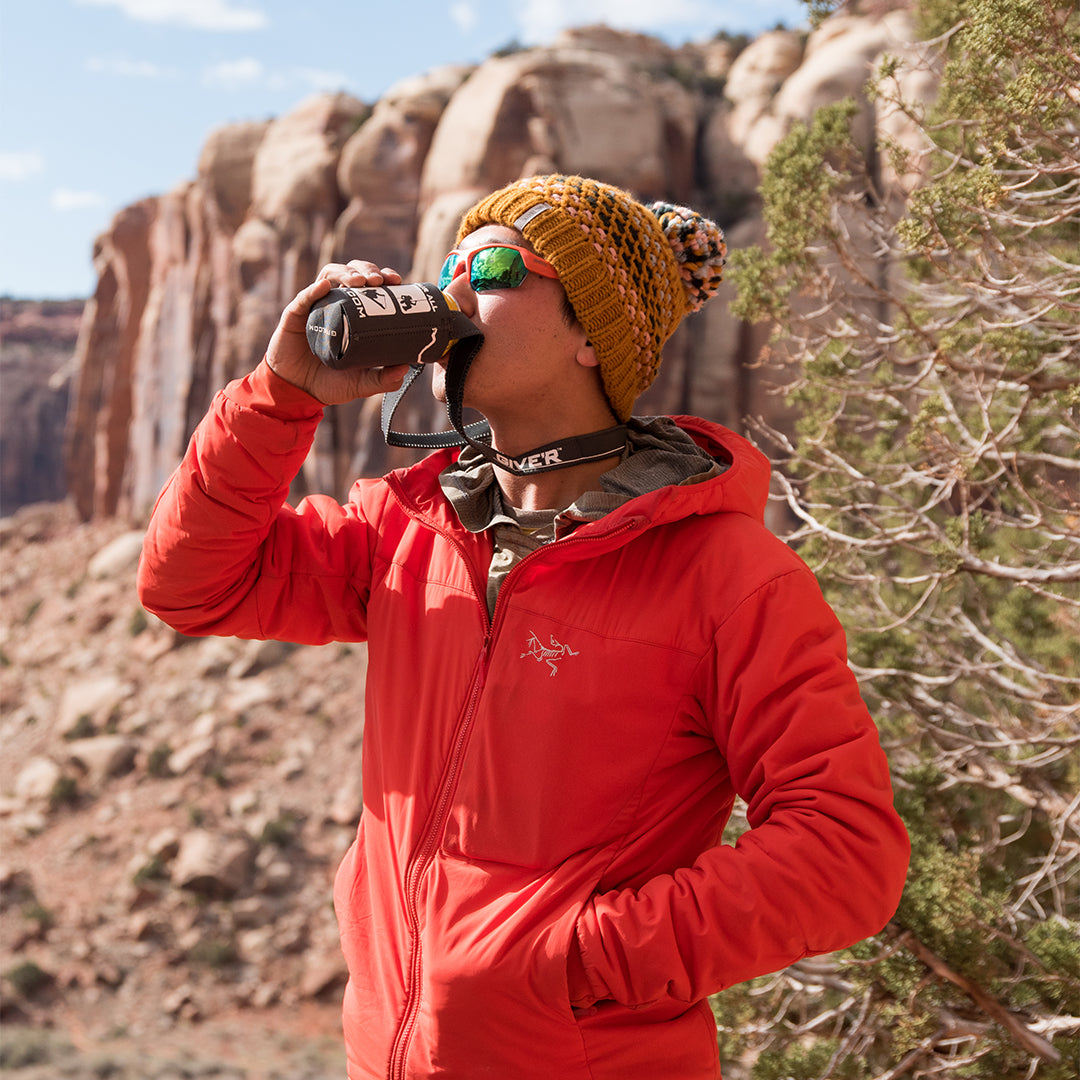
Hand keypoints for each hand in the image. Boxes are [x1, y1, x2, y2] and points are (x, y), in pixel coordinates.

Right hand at [265, 261, 412, 404]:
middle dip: (368, 270)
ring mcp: (316, 307)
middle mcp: (337, 304)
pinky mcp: (296, 315)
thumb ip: (383, 379)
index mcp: (356, 314)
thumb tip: (406, 368)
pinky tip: (325, 286)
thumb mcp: (362, 384)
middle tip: (379, 281)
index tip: (397, 281)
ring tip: (360, 281)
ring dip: (345, 272)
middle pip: (353, 273)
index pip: (371, 286)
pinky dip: (314, 289)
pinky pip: (304, 298)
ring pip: (330, 275)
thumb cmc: (331, 383)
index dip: (384, 277)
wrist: (299, 392)